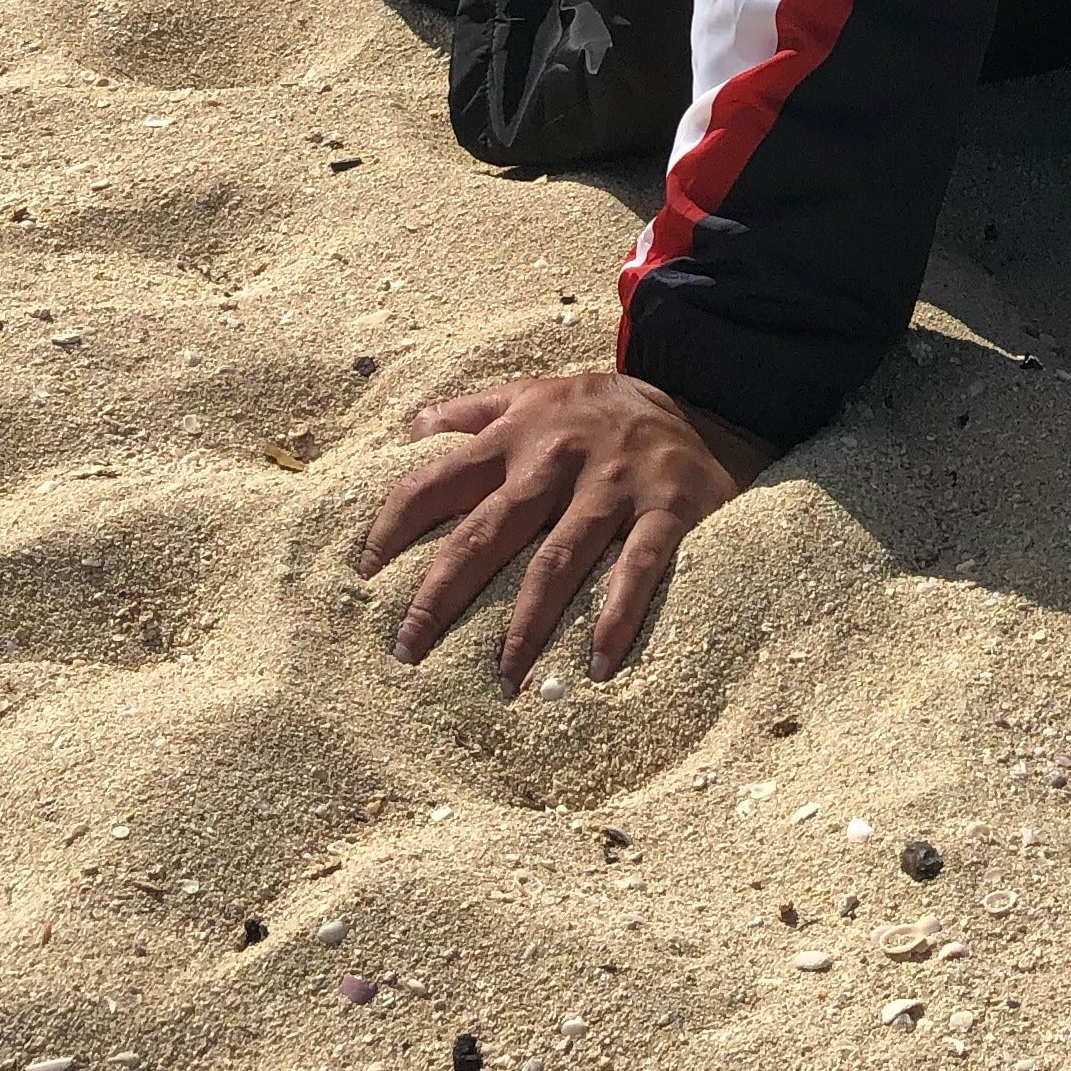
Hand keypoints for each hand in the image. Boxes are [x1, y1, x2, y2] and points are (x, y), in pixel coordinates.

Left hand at [355, 366, 771, 690]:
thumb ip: (474, 410)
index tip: (365, 573)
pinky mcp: (667, 508)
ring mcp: (613, 485)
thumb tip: (410, 427)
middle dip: (443, 593)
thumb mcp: (536, 393)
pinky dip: (618, 615)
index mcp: (518, 435)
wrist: (705, 400)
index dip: (396, 524)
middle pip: (487, 531)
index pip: (440, 480)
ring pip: (558, 560)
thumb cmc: (602, 410)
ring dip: (526, 624)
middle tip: (409, 650)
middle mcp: (557, 460)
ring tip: (502, 678)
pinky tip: (598, 663)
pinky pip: (640, 567)